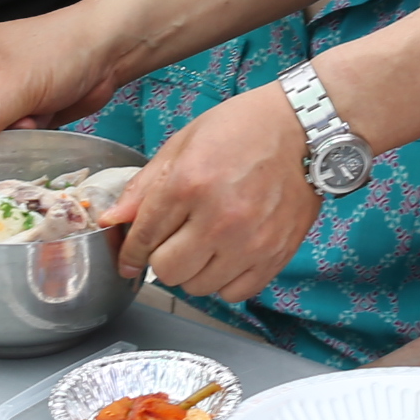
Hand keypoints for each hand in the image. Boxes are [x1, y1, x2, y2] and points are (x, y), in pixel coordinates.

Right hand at [0, 0, 135, 154]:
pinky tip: (46, 116)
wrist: (109, 49)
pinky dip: (29, 133)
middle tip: (21, 121)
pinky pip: (14, 134)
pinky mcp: (25, 106)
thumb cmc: (62, 52)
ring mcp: (4, 91)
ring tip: (37, 115)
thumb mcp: (19, 86)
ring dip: (15, 133)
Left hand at [100, 84, 318, 302]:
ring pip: (199, 287)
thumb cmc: (243, 127)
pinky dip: (224, 280)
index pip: (144, 238)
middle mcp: (218, 218)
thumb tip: (114, 220)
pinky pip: (235, 293)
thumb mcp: (184, 142)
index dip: (130, 253)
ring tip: (203, 245)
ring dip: (193, 271)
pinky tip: (227, 256)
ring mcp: (250, 241)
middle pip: (167, 272)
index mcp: (189, 184)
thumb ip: (146, 185)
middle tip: (172, 241)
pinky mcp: (276, 254)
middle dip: (161, 259)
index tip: (129, 259)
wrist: (305, 127)